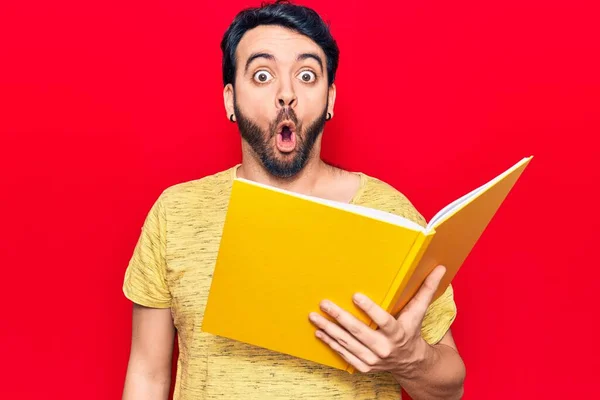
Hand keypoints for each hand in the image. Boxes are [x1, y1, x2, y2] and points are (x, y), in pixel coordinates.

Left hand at [308, 265, 446, 375]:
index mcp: (398, 333)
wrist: (411, 363)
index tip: (356, 295)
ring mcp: (373, 360)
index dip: (370, 309)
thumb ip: (426, 290)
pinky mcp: (364, 367)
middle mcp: (385, 348)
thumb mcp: (419, 312)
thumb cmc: (411, 331)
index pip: (383, 320)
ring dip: (329, 330)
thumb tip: (441, 269)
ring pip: (347, 343)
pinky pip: (344, 354)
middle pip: (359, 332)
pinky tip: (319, 332)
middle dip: (340, 317)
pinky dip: (330, 343)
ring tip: (314, 317)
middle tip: (324, 304)